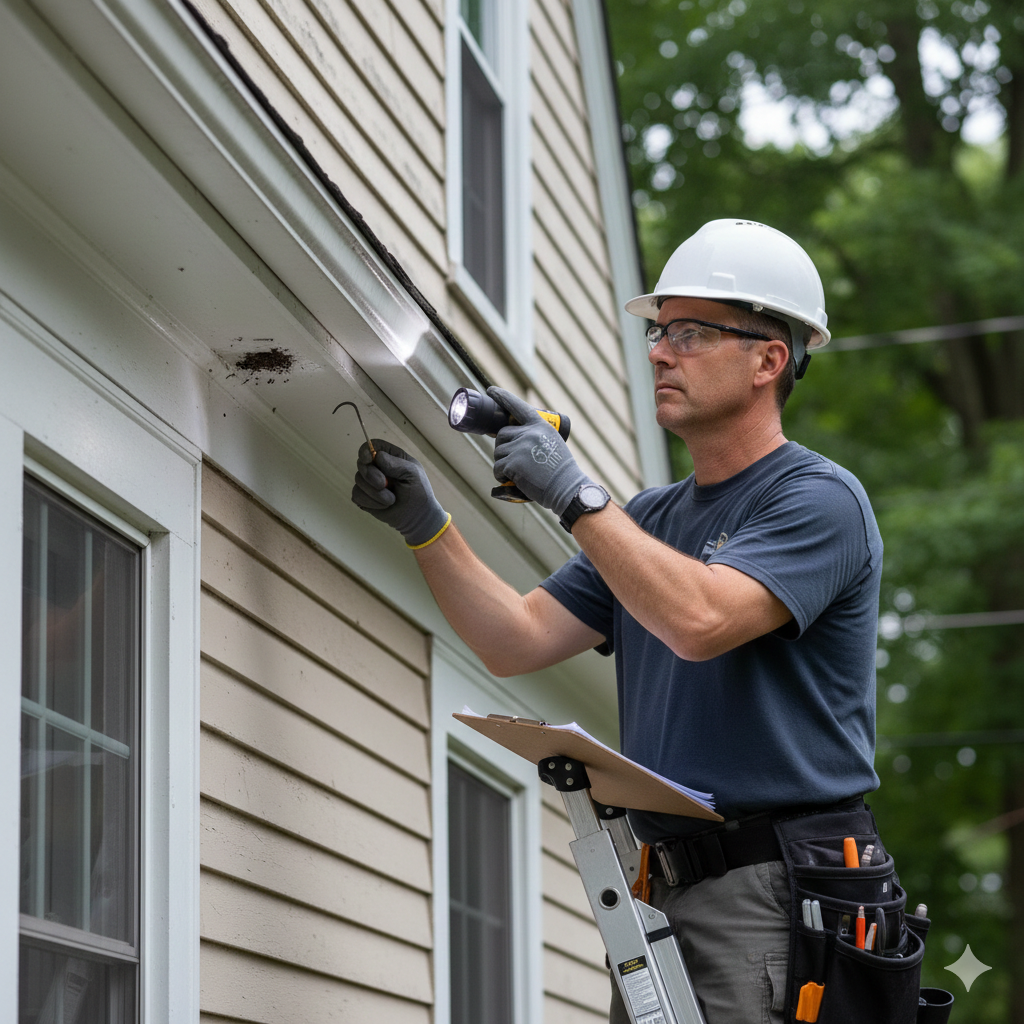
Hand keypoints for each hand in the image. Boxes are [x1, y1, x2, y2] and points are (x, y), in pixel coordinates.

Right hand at [351, 439, 449, 545]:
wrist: (417, 517)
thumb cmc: (418, 492)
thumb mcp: (412, 473)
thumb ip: (395, 463)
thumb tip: (376, 456)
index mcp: (390, 457)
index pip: (371, 446)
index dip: (365, 450)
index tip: (368, 459)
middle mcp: (377, 467)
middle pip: (361, 463)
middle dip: (371, 475)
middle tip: (384, 484)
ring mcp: (369, 482)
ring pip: (358, 481)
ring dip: (375, 493)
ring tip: (391, 500)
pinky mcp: (364, 497)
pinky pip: (356, 495)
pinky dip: (371, 503)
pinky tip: (382, 506)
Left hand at [488, 387, 591, 514]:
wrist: (566, 488)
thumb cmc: (560, 472)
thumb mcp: (553, 444)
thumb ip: (536, 437)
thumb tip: (513, 438)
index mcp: (540, 426)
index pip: (518, 407)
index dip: (503, 397)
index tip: (491, 391)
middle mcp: (529, 432)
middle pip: (502, 434)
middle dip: (503, 447)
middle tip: (512, 461)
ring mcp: (520, 447)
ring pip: (498, 452)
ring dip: (502, 464)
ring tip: (516, 473)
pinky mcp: (513, 462)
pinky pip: (497, 467)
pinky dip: (500, 476)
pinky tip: (510, 480)